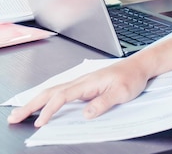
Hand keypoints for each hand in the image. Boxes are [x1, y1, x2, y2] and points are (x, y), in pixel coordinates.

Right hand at [7, 58, 149, 126]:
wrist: (139, 66)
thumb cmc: (132, 77)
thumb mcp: (121, 92)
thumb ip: (103, 102)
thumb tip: (85, 114)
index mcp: (89, 82)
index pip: (62, 96)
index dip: (49, 109)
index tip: (40, 122)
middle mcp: (82, 81)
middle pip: (50, 92)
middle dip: (31, 105)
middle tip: (14, 116)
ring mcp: (82, 84)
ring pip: (53, 92)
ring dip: (36, 102)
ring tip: (22, 112)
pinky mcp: (85, 87)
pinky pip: (61, 93)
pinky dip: (47, 100)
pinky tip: (43, 106)